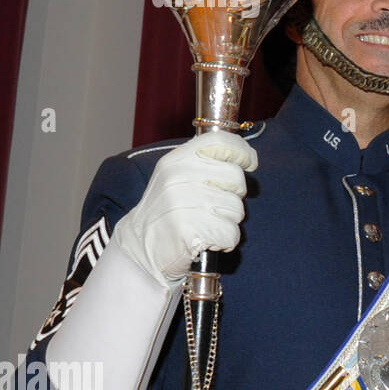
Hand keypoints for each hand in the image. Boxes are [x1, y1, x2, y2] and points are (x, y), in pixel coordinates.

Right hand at [114, 131, 257, 285]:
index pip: (221, 142)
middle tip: (212, 206)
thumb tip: (248, 157)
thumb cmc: (168, 210)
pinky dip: (225, 241)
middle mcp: (179, 178)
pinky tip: (206, 239)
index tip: (248, 163)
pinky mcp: (190, 231)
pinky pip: (231, 233)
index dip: (242, 152)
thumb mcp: (178, 176)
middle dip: (234, 195)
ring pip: (237, 209)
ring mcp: (183, 204)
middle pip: (237, 178)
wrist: (139, 247)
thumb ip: (207, 163)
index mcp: (177, 160)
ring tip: (205, 223)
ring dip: (228, 220)